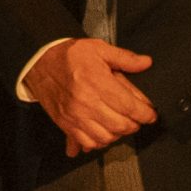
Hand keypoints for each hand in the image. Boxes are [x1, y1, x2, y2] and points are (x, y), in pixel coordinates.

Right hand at [24, 38, 156, 156]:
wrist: (39, 62)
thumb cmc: (70, 55)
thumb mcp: (99, 48)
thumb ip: (124, 57)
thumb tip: (146, 63)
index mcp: (97, 82)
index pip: (129, 106)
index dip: (145, 113)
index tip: (150, 114)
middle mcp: (86, 102)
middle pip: (120, 125)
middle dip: (134, 124)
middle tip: (137, 119)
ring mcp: (75, 116)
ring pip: (105, 138)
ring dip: (117, 134)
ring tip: (120, 125)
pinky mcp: (65, 124)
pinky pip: (86, 142)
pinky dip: (98, 142)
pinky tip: (103, 132)